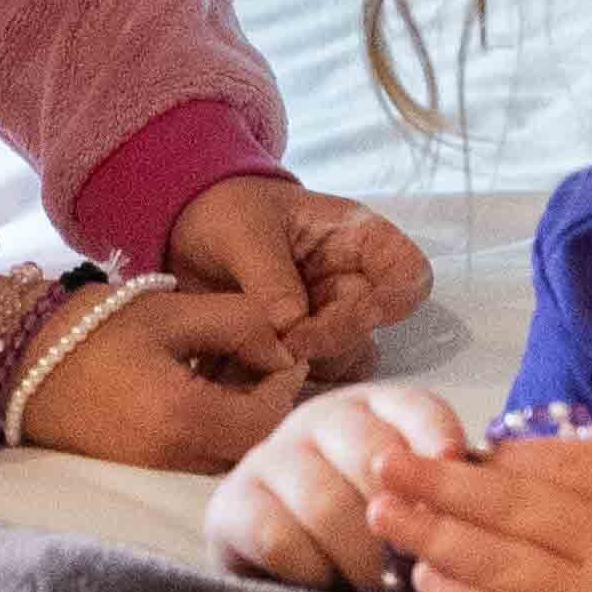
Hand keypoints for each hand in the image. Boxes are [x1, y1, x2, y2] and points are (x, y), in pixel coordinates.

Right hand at [3, 259, 316, 477]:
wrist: (16, 359)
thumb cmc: (92, 326)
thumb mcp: (174, 309)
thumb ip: (241, 323)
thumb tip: (284, 350)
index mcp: (184, 417)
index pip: (267, 418)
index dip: (285, 383)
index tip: (281, 348)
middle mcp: (173, 458)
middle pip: (251, 446)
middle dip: (267, 404)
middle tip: (261, 360)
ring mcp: (155, 472)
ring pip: (227, 457)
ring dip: (242, 419)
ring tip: (231, 371)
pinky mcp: (140, 471)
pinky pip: (198, 459)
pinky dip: (214, 430)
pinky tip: (202, 390)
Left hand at [163, 165, 431, 390]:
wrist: (183, 230)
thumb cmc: (224, 211)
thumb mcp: (242, 231)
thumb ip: (270, 280)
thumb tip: (293, 330)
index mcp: (354, 239)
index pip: (409, 275)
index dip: (396, 302)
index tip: (361, 316)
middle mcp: (350, 284)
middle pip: (370, 328)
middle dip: (330, 339)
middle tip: (284, 342)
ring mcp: (326, 320)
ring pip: (344, 361)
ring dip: (306, 363)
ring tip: (256, 351)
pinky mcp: (298, 350)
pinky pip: (306, 378)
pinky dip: (278, 380)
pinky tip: (243, 367)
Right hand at [206, 383, 482, 591]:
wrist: (291, 582)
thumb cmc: (373, 543)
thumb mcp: (418, 514)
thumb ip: (447, 500)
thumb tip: (488, 498)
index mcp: (377, 411)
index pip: (415, 409)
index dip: (436, 439)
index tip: (455, 469)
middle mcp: (321, 421)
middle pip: (368, 454)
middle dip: (401, 521)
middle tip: (419, 571)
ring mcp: (269, 458)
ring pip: (323, 499)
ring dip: (360, 557)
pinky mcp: (229, 506)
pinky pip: (276, 534)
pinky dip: (311, 569)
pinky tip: (324, 585)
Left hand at [396, 421, 591, 591]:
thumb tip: (518, 457)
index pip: (561, 463)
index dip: (496, 455)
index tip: (446, 446)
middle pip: (515, 506)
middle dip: (441, 482)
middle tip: (383, 461)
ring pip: (501, 562)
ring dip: (434, 535)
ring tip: (384, 513)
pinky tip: (426, 583)